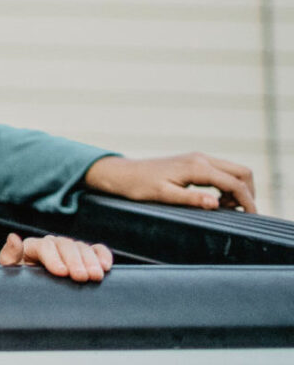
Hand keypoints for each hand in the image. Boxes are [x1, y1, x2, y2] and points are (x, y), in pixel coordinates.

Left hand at [0, 233, 110, 282]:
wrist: (32, 292)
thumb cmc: (21, 281)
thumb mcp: (11, 270)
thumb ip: (10, 255)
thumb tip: (14, 237)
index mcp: (33, 246)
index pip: (44, 246)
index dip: (53, 258)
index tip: (61, 273)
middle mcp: (52, 244)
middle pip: (66, 246)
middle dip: (75, 261)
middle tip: (81, 277)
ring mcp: (69, 249)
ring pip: (82, 248)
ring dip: (90, 261)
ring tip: (95, 276)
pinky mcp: (84, 255)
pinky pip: (96, 250)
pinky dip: (103, 255)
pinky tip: (106, 266)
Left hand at [83, 153, 255, 212]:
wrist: (123, 174)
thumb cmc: (139, 186)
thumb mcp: (163, 195)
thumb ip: (190, 198)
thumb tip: (216, 203)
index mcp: (196, 167)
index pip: (234, 182)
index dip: (247, 200)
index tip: (252, 216)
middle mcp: (201, 159)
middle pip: (241, 172)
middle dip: (248, 192)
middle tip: (240, 212)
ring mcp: (198, 158)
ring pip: (234, 170)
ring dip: (238, 188)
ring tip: (226, 208)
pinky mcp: (194, 162)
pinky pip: (222, 171)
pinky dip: (228, 185)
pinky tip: (216, 200)